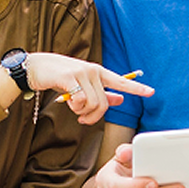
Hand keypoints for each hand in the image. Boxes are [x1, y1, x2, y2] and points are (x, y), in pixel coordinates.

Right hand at [25, 53, 153, 124]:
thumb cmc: (60, 77)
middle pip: (104, 103)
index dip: (136, 88)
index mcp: (98, 72)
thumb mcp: (83, 84)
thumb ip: (101, 92)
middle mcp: (93, 71)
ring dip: (83, 113)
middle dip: (94, 117)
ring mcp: (81, 73)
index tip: (151, 92)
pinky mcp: (69, 78)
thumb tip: (120, 99)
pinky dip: (75, 108)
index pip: (121, 81)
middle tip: (84, 120)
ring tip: (75, 111)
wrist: (36, 68)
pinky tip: (68, 104)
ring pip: (93, 103)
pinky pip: (80, 100)